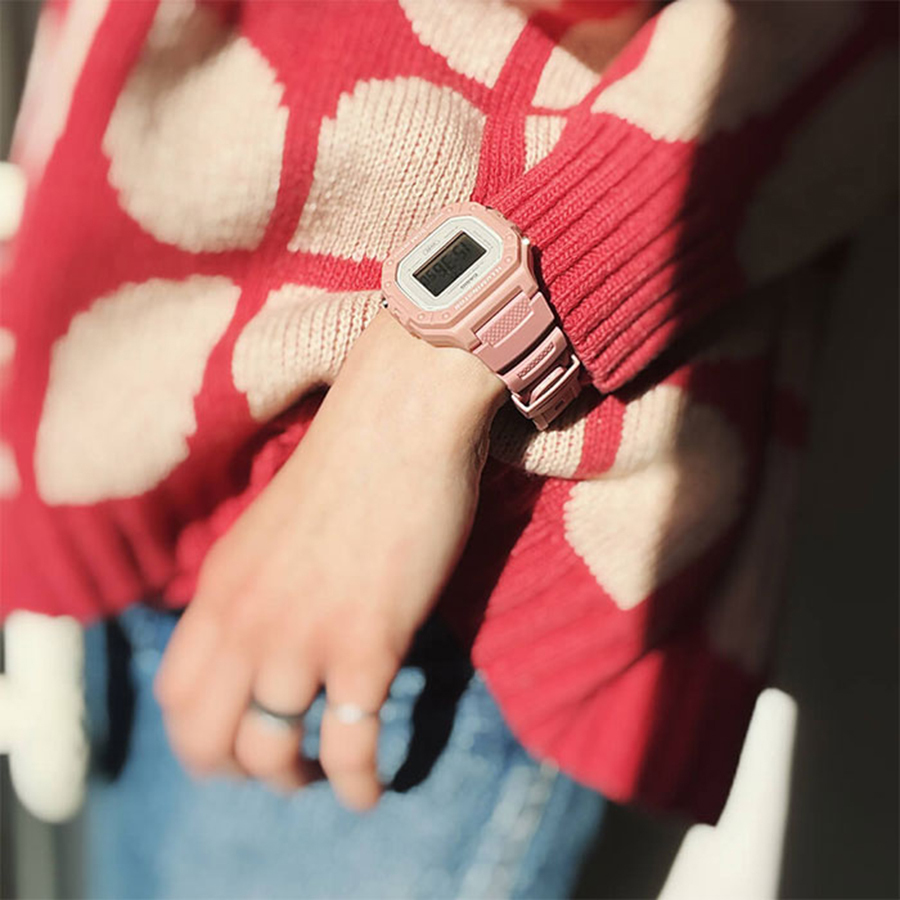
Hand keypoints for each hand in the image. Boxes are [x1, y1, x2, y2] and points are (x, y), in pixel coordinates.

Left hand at [154, 311, 504, 809]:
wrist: (399, 418)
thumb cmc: (349, 463)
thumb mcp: (270, 531)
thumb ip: (254, 589)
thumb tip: (266, 641)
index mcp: (218, 589)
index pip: (176, 696)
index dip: (201, 738)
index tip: (238, 742)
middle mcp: (246, 622)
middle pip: (206, 739)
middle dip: (238, 771)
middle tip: (278, 768)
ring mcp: (302, 637)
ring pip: (272, 754)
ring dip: (295, 780)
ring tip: (322, 778)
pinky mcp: (366, 644)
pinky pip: (351, 746)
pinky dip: (355, 784)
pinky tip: (368, 790)